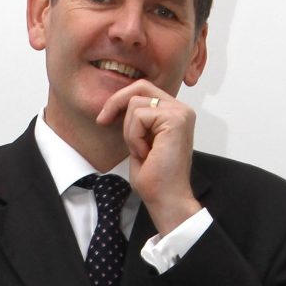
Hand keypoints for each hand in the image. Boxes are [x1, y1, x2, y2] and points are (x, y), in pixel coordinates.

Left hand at [96, 80, 201, 234]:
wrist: (166, 198)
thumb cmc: (154, 177)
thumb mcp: (140, 140)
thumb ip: (137, 120)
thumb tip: (117, 103)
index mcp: (175, 113)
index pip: (144, 90)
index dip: (120, 100)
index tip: (104, 119)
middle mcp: (182, 109)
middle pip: (140, 87)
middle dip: (116, 102)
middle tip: (103, 121)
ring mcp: (181, 113)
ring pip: (136, 103)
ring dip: (129, 131)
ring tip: (141, 151)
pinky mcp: (176, 119)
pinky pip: (138, 116)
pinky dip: (134, 137)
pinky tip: (146, 153)